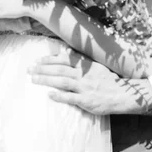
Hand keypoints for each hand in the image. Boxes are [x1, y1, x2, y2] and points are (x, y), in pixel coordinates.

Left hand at [29, 48, 151, 115]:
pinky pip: (70, 98)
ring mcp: (85, 87)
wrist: (122, 95)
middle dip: (43, 69)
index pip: (65, 59)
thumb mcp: (96, 66)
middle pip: (60, 69)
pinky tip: (49, 95)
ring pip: (62, 81)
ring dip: (46, 80)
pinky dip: (59, 96)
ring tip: (33, 80)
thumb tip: (64, 51)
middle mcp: (84, 74)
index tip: (37, 60)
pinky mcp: (86, 100)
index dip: (50, 59)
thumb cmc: (108, 81)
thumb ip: (80, 60)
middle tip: (29, 70)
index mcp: (86, 65)